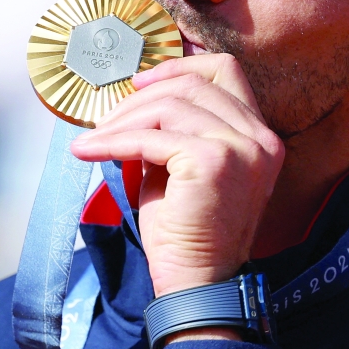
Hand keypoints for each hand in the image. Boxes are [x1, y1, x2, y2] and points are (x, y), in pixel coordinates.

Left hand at [70, 54, 284, 297]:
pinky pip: (150, 138)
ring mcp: (240, 148)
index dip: (181, 66)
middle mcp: (259, 137)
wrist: (196, 282)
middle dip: (141, 96)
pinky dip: (114, 142)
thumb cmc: (186, 230)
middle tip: (105, 117)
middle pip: (194, 83)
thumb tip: (137, 98)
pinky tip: (90, 151)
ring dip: (122, 121)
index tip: (142, 81)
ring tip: (94, 139)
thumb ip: (176, 129)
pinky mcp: (213, 162)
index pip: (226, 71)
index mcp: (259, 135)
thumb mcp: (184, 165)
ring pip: (169, 106)